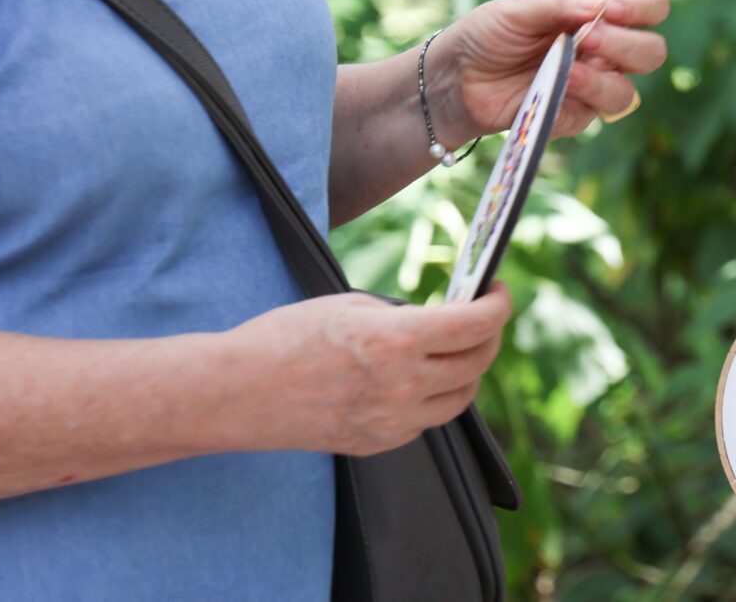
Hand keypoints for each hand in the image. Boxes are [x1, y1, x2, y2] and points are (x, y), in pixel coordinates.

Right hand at [222, 285, 514, 455]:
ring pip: (459, 399)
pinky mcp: (377, 443)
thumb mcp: (349, 306)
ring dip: (465, 370)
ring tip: (453, 348)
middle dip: (487, 335)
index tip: (498, 292)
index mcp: (398, 341)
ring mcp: (392, 421)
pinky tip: (415, 379)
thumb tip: (437, 318)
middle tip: (479, 317)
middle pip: (477, 363)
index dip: (499, 305)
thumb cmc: (284, 339)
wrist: (236, 393)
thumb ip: (402, 314)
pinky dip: (431, 398)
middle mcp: (403, 385)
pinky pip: (425, 421)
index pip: (477, 325)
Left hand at [434, 0, 670, 147]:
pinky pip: (599, 111)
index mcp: (598, 12)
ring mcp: (594, 85)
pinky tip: (561, 82)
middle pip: (653, 51)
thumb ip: (563, 6)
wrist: (456, 78)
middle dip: (628, 44)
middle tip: (590, 37)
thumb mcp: (520, 9)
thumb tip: (604, 8)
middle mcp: (605, 50)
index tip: (610, 11)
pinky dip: (585, 94)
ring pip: (630, 90)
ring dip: (605, 76)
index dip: (642, 8)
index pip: (650, 6)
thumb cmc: (488, 35)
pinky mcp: (577, 115)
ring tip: (571, 65)